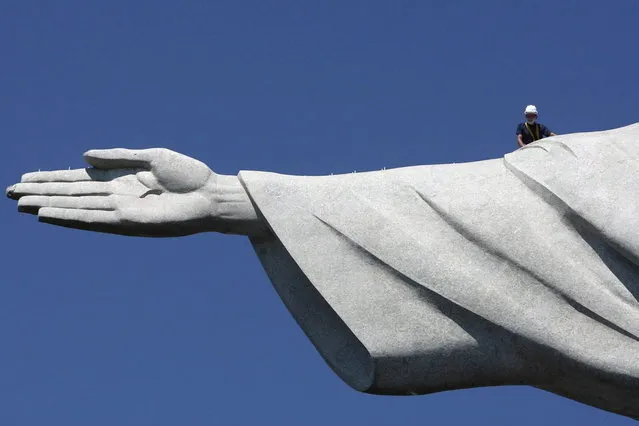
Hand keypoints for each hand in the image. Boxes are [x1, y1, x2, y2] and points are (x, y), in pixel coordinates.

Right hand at [6, 148, 220, 236]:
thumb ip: (118, 157)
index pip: (79, 180)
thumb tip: (84, 157)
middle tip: (10, 193)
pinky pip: (93, 220)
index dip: (52, 179)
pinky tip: (47, 215)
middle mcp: (116, 197)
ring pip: (76, 207)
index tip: (26, 179)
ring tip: (21, 204)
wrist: (212, 195)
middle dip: (42, 193)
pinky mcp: (128, 223)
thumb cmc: (189, 176)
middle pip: (71, 195)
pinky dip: (69, 217)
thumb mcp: (152, 157)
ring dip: (48, 205)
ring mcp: (120, 211)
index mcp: (121, 180)